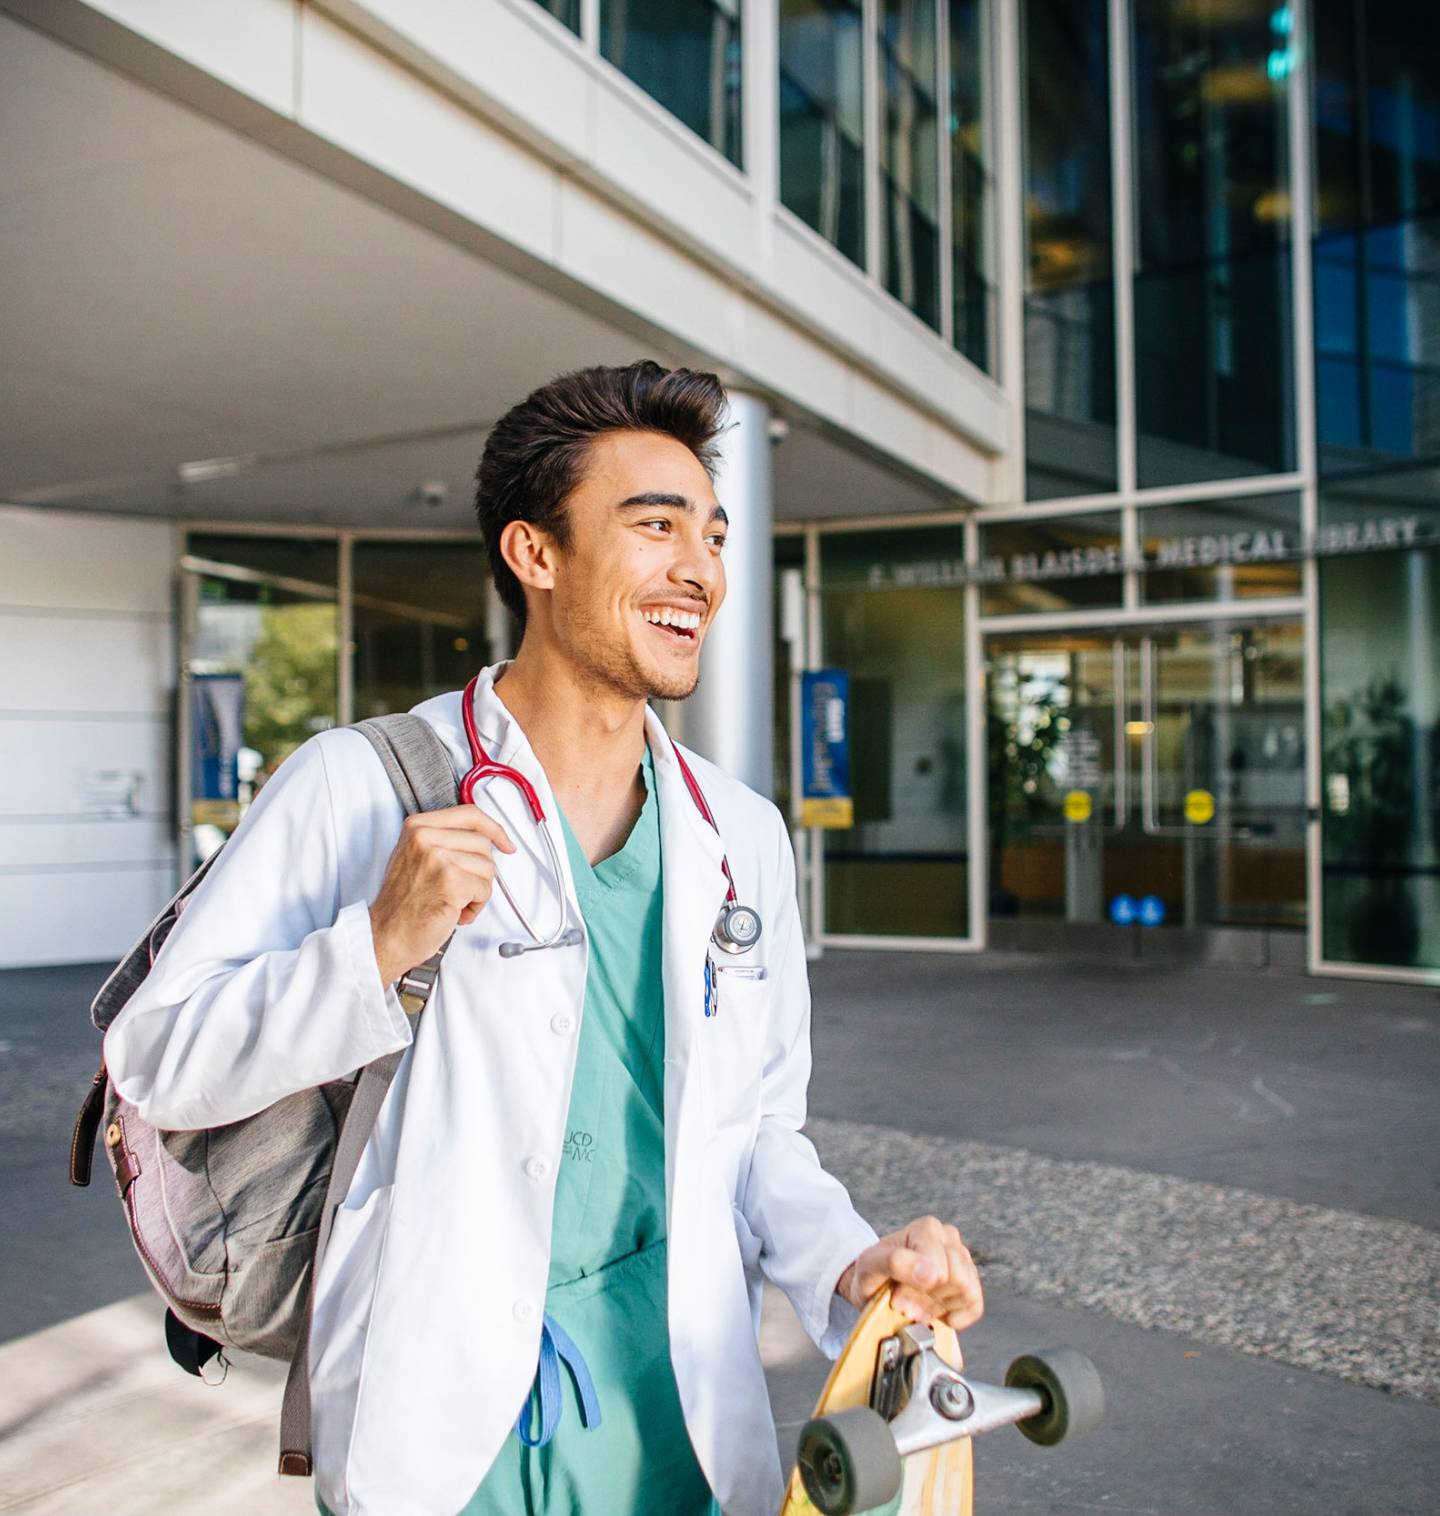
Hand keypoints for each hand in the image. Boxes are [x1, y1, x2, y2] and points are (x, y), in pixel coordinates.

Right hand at [369, 805, 515, 986]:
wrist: (386, 935)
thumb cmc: (402, 903)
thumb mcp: (415, 856)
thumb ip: (444, 839)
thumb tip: (484, 836)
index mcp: (417, 826)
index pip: (469, 814)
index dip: (493, 829)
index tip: (504, 842)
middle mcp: (425, 838)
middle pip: (483, 843)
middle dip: (480, 871)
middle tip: (461, 888)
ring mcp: (438, 858)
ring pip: (488, 867)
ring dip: (478, 891)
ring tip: (454, 901)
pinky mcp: (451, 881)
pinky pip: (485, 889)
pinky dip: (476, 906)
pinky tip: (456, 912)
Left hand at [835, 1215, 983, 1332]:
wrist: (876, 1285)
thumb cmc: (874, 1273)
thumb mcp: (870, 1265)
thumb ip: (895, 1262)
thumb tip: (931, 1272)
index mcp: (927, 1228)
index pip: (937, 1269)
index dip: (915, 1290)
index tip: (896, 1297)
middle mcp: (949, 1237)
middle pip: (956, 1279)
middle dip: (928, 1299)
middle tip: (906, 1304)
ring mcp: (963, 1258)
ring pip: (967, 1292)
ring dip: (939, 1307)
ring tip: (918, 1305)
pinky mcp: (971, 1282)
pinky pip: (975, 1306)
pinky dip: (955, 1317)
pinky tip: (935, 1312)